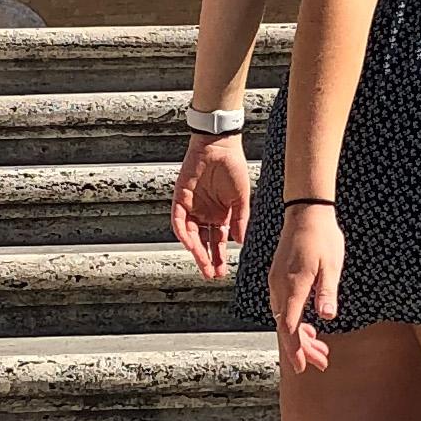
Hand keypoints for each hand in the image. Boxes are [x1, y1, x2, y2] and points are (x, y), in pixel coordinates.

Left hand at [168, 133, 250, 279]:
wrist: (219, 146)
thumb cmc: (233, 167)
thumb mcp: (241, 198)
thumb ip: (240, 220)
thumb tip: (239, 243)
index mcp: (221, 214)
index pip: (218, 241)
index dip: (219, 257)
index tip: (222, 272)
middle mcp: (205, 213)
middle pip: (204, 242)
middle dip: (207, 259)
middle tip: (211, 275)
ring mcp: (192, 207)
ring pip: (191, 235)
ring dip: (196, 251)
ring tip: (203, 264)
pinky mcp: (180, 198)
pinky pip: (178, 220)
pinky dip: (183, 233)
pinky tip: (190, 244)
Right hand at [270, 205, 344, 376]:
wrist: (306, 211)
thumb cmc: (322, 237)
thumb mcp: (332, 266)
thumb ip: (327, 292)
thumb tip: (327, 316)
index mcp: (293, 286)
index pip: (289, 326)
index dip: (295, 349)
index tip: (302, 367)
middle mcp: (279, 287)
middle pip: (286, 327)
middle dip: (302, 348)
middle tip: (322, 362)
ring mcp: (277, 282)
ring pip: (284, 318)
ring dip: (300, 336)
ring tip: (321, 349)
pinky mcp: (279, 278)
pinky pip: (284, 307)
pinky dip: (295, 321)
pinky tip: (310, 326)